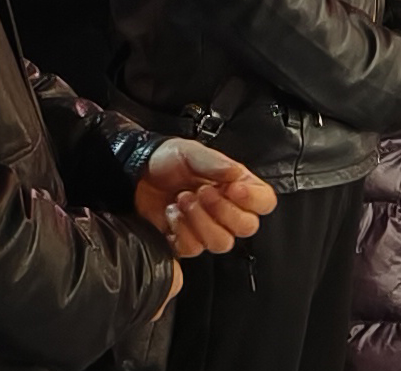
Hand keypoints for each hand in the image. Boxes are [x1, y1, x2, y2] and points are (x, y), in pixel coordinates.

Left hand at [133, 140, 278, 257]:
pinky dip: (182, 231)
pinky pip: (194, 249)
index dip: (253, 199)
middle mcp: (226, 209)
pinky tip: (172, 213)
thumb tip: (236, 173)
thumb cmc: (166, 159)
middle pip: (246, 227)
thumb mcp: (191, 152)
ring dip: (201, 221)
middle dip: (223, 210)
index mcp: (236, 186)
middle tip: (202, 192)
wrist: (135, 173)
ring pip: (222, 242)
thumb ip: (216, 163)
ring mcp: (207, 228)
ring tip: (183, 200)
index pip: (264, 202)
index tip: (232, 188)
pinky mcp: (186, 242)